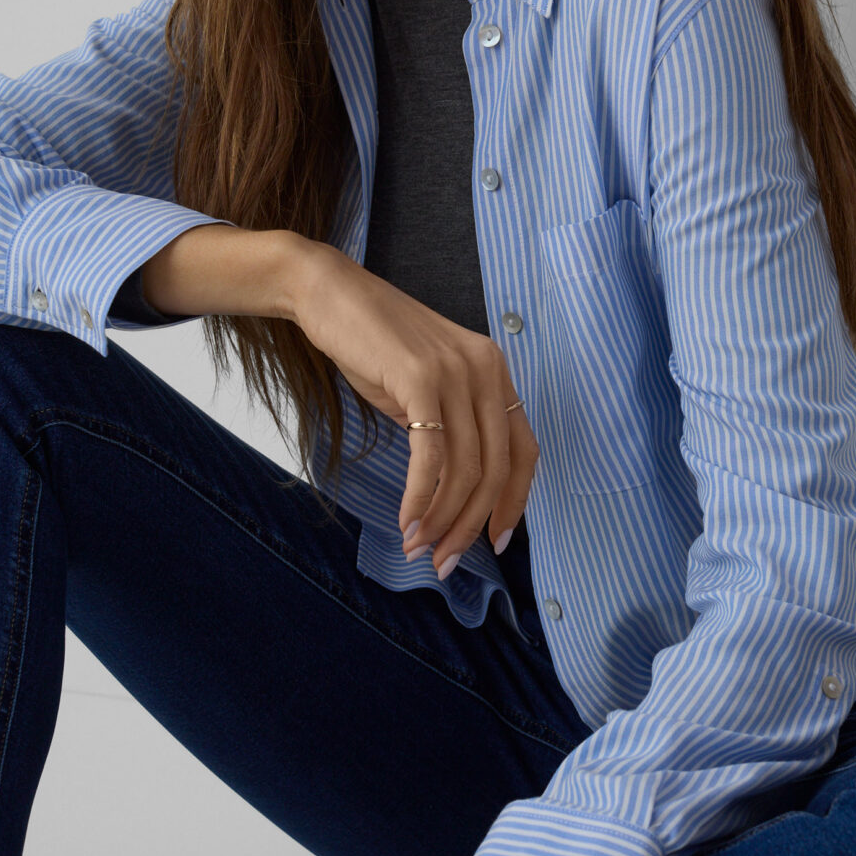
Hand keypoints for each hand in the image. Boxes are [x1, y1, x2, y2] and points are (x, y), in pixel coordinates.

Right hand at [291, 244, 538, 570]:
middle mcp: (487, 371)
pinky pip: (431, 456)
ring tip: (420, 548)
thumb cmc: (375, 346)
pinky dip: (422, 497)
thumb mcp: (427, 387)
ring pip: (466, 469)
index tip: (496, 541)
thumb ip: (451, 428)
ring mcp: (457, 373)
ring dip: (443, 519)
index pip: (524, 451)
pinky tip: (407, 521)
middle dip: (472, 524)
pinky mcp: (421, 379)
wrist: (330, 295)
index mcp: (496, 373)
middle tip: (446, 560)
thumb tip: (456, 494)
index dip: (515, 502)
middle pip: (496, 469)